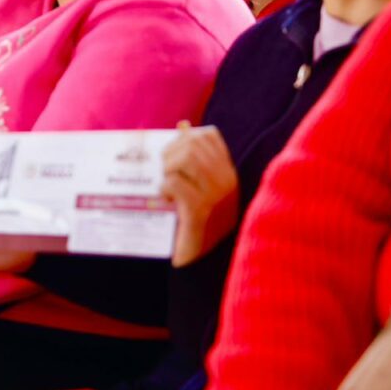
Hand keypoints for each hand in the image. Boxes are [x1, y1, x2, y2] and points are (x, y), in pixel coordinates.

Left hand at [160, 121, 239, 266]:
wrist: (197, 263)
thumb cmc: (193, 222)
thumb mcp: (197, 186)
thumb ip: (192, 159)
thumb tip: (183, 126)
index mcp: (228, 173)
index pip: (208, 136)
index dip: (184, 138)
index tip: (171, 156)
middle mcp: (226, 182)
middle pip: (192, 145)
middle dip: (169, 153)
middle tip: (162, 173)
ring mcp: (216, 197)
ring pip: (186, 160)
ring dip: (166, 169)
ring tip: (164, 187)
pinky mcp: (199, 211)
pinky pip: (176, 183)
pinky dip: (164, 187)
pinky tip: (164, 199)